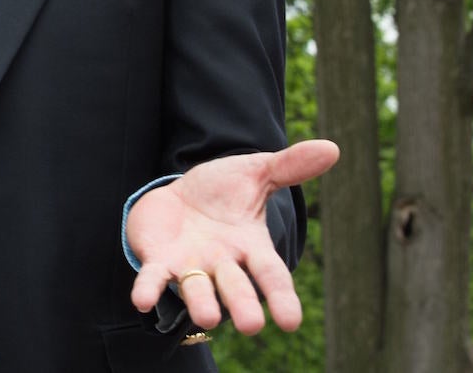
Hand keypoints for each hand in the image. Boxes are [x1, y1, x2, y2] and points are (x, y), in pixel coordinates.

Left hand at [127, 139, 339, 334]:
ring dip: (200, 303)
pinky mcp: (159, 261)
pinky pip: (153, 278)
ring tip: (207, 316)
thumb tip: (331, 148)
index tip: (291, 321)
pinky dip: (148, 290)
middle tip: (251, 326)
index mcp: (250, 246)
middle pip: (235, 287)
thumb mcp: (255, 173)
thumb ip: (289, 166)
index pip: (270, 274)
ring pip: (197, 288)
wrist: (179, 194)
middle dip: (242, 304)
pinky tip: (140, 300)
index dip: (281, 297)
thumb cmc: (222, 191)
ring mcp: (190, 265)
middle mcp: (222, 263)